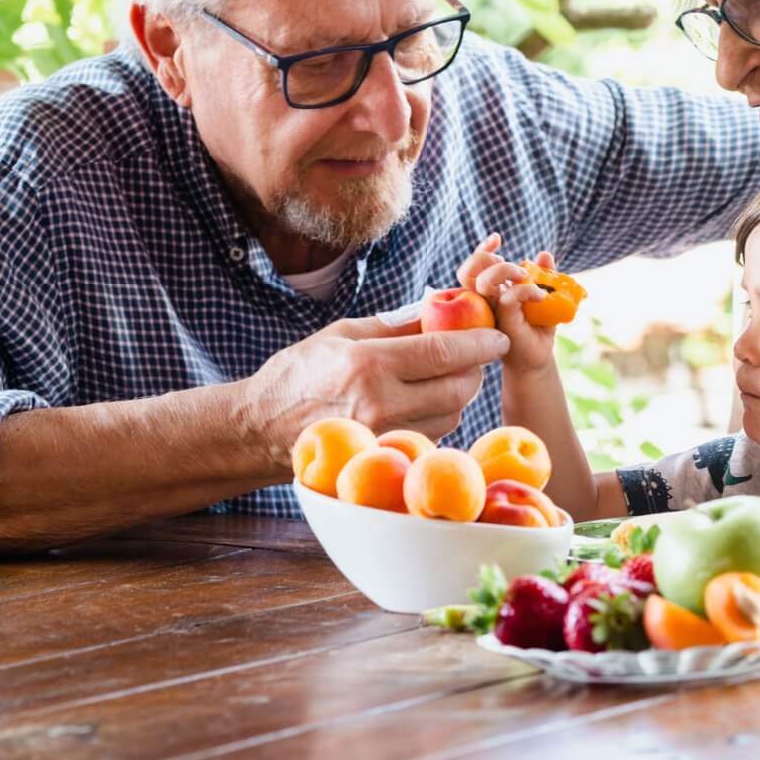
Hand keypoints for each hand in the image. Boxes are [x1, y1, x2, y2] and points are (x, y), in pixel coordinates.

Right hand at [248, 311, 508, 465]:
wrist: (261, 428)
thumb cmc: (299, 373)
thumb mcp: (342, 334)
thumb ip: (395, 324)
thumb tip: (440, 306)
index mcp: (370, 364)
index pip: (444, 351)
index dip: (479, 342)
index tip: (498, 335)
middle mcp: (381, 403)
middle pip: (457, 387)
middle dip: (475, 368)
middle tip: (476, 352)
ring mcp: (383, 434)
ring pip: (451, 413)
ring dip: (460, 391)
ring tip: (449, 372)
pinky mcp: (384, 453)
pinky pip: (433, 431)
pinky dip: (442, 413)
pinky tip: (428, 397)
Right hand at [457, 233, 559, 372]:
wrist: (536, 358)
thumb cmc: (536, 328)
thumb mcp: (544, 296)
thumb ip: (543, 274)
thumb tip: (545, 254)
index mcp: (489, 292)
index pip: (475, 266)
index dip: (482, 249)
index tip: (496, 238)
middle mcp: (484, 301)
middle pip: (469, 271)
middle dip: (486, 258)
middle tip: (515, 267)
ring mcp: (490, 313)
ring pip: (483, 283)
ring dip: (504, 272)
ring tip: (524, 276)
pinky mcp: (502, 323)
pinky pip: (508, 298)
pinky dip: (525, 290)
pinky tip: (540, 295)